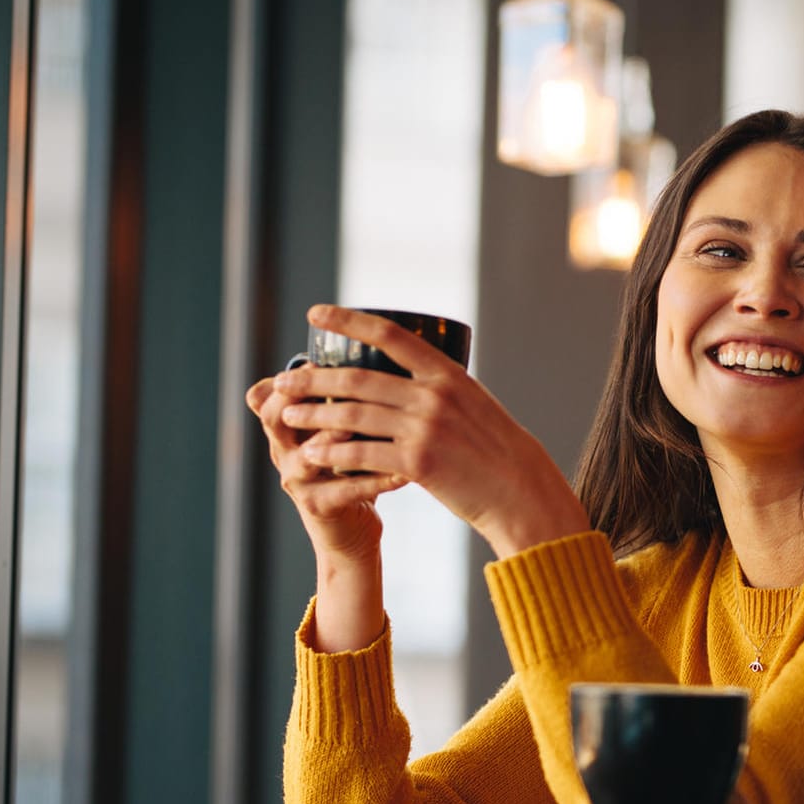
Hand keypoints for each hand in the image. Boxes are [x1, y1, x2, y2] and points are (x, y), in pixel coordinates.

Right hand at [246, 372, 402, 561]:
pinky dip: (375, 480)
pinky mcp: (320, 506)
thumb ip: (347, 394)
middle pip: (275, 418)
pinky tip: (402, 471)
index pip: (271, 393)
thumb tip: (373, 340)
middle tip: (336, 385)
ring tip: (363, 426)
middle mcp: (285, 450)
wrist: (352, 527)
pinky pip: (345, 491)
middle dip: (301, 399)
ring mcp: (298, 480)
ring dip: (334, 438)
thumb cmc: (353, 466)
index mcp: (288, 426)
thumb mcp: (343, 427)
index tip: (317, 358)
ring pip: (308, 455)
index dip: (290, 376)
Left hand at [271, 305, 590, 557]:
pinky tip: (311, 454)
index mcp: (447, 373)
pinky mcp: (418, 463)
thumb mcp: (473, 405)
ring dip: (314, 414)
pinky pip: (362, 454)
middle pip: (358, 378)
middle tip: (283, 380)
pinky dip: (332, 453)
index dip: (349, 319)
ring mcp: (426, 428)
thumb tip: (403, 379)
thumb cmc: (495, 450)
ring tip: (288, 414)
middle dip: (313, 378)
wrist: (520, 491)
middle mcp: (434, 395)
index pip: (390, 334)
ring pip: (353, 415)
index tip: (316, 313)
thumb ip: (439, 390)